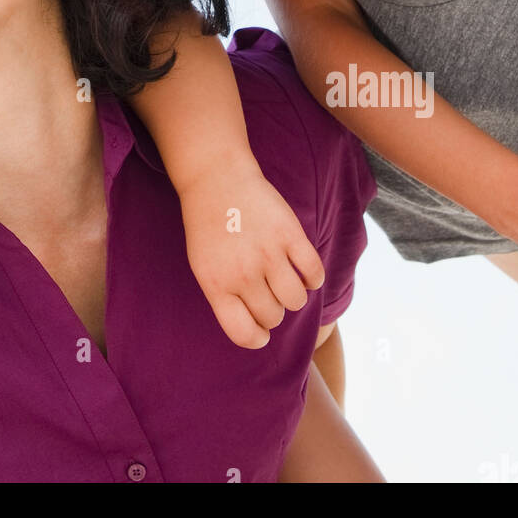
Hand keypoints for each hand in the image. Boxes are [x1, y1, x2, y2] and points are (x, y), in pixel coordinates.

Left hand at [177, 161, 324, 348]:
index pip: (244, 334)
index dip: (257, 338)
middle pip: (274, 316)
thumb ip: (226, 298)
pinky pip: (314, 274)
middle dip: (274, 310)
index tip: (262, 332)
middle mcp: (242, 273)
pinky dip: (313, 278)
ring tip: (284, 279)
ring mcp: (268, 253)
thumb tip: (257, 329)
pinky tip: (302, 269)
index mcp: (216, 285)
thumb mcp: (203, 266)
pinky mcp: (290, 234)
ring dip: (293, 296)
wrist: (217, 180)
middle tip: (267, 291)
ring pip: (296, 301)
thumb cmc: (209, 227)